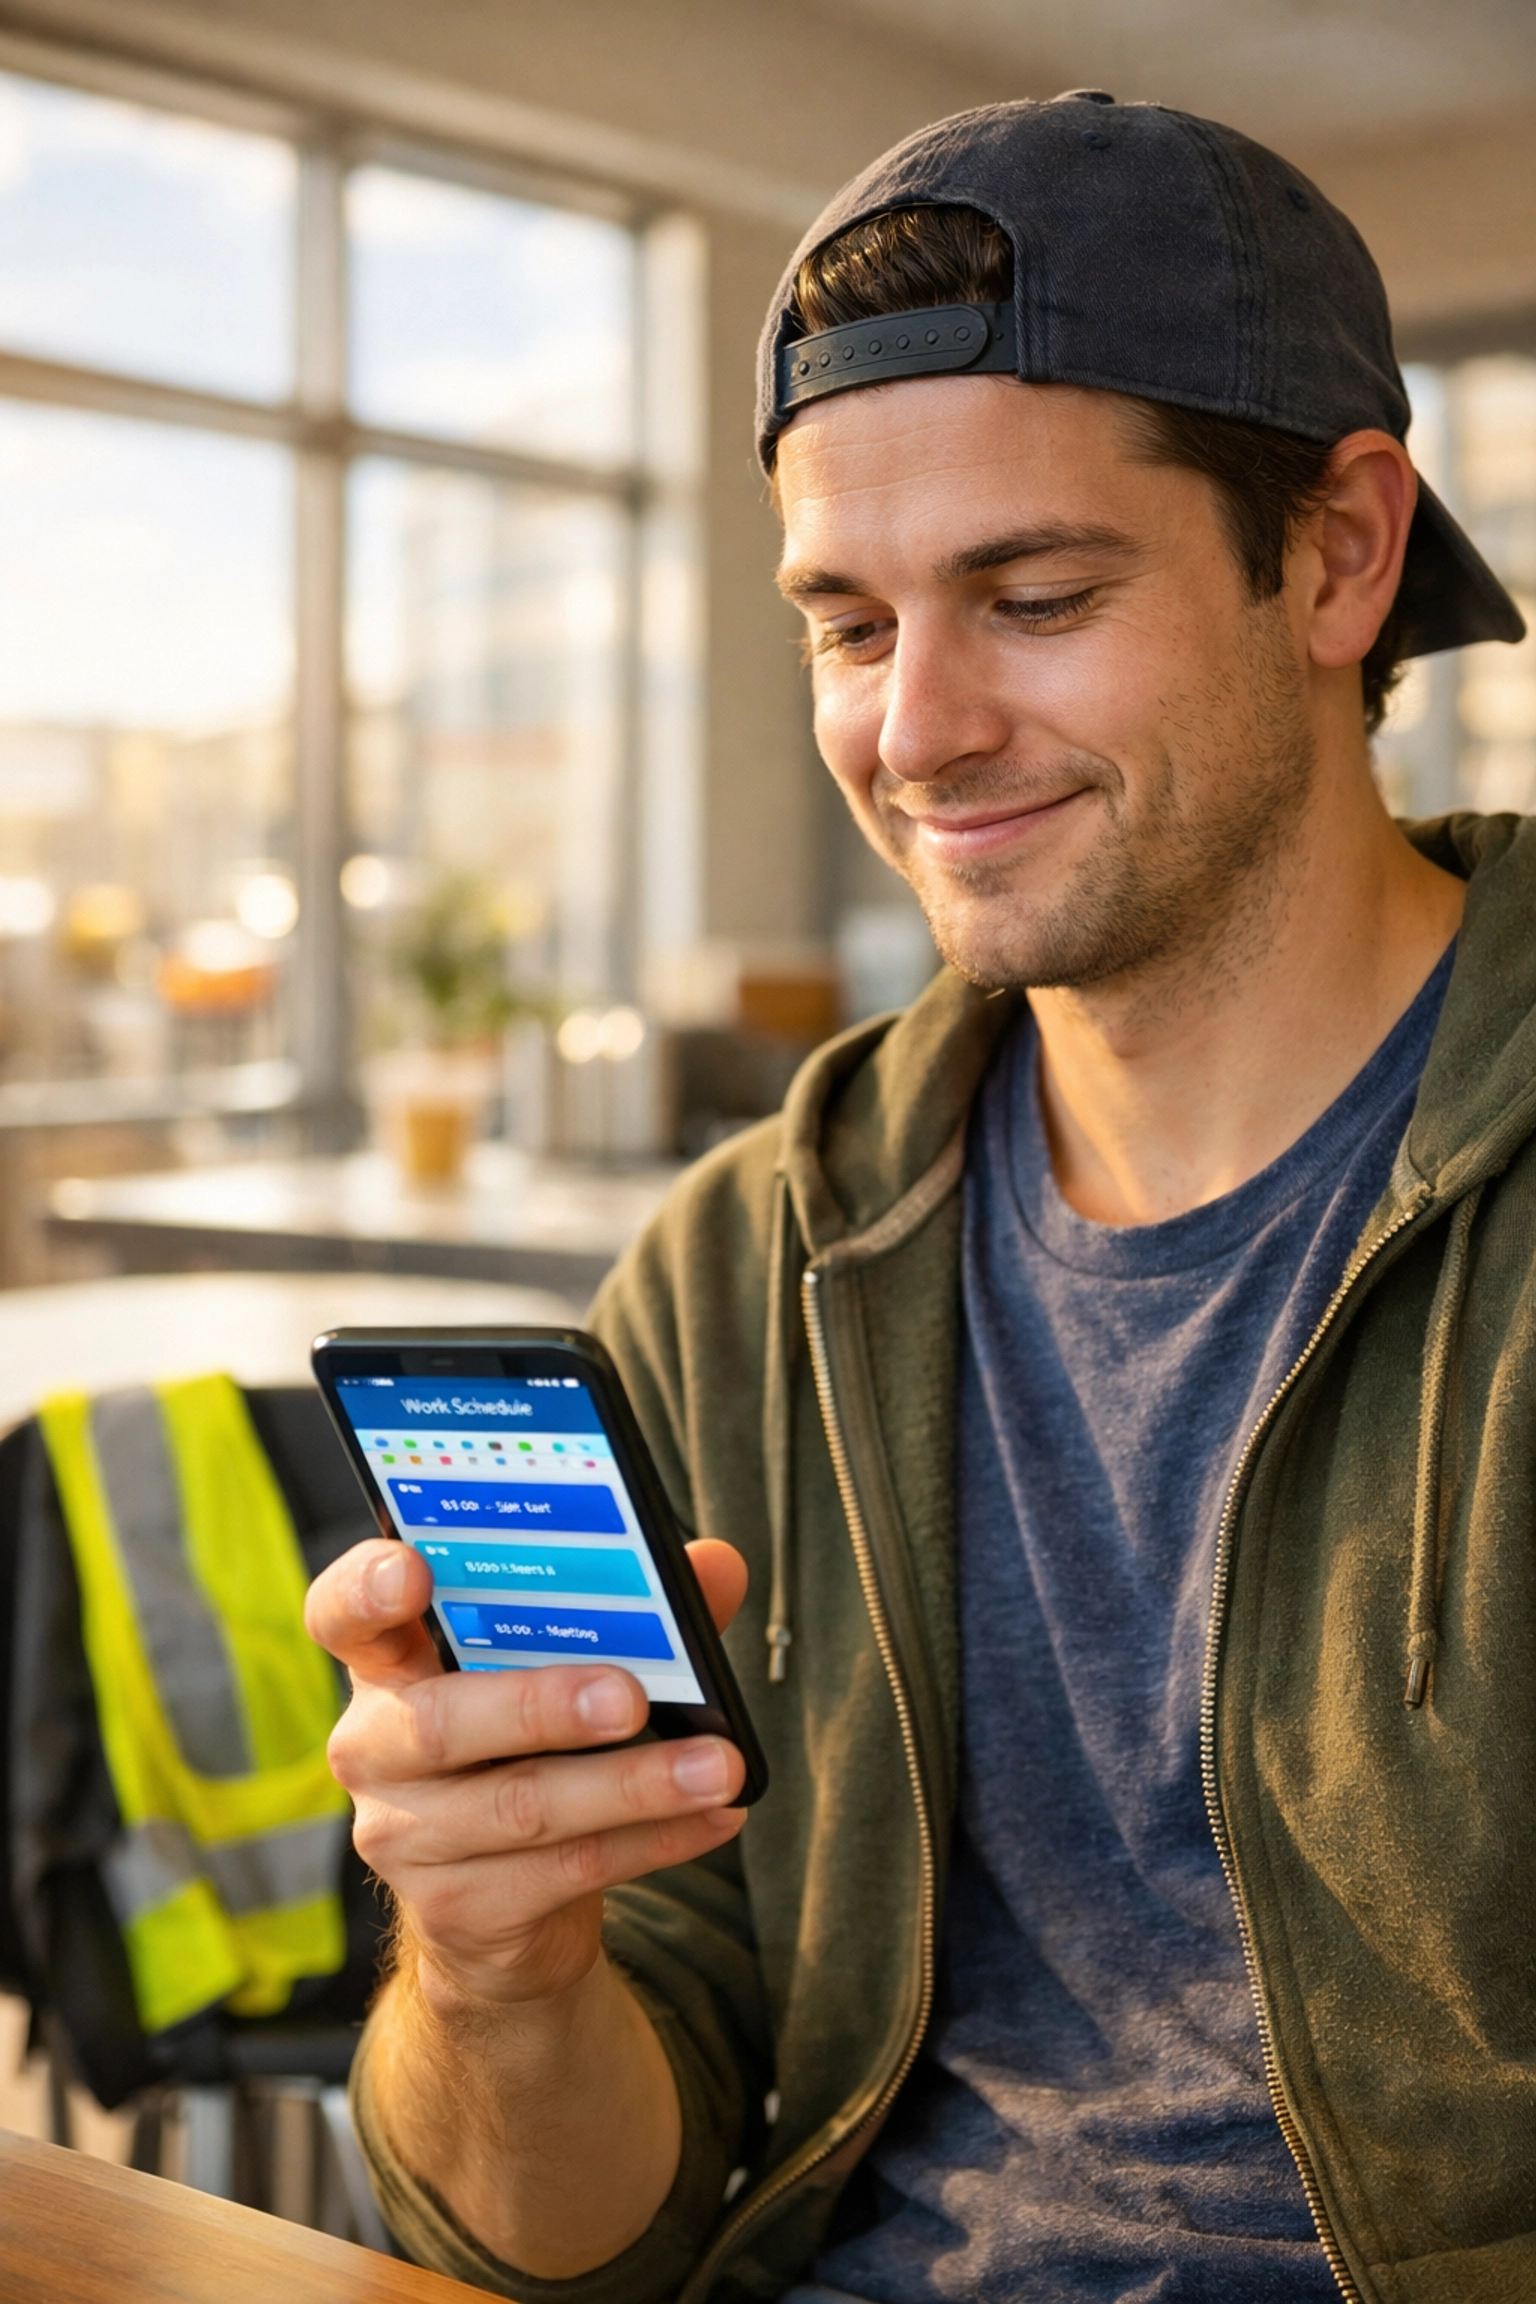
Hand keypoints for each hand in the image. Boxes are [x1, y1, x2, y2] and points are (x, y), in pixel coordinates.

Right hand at [305, 1536, 748, 2007]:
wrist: (503, 1909)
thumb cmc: (530, 1747)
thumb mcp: (559, 1671)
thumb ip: (633, 1612)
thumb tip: (718, 1563)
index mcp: (390, 1665)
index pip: (343, 1615)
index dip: (366, 1590)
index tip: (412, 1570)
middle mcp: (377, 1749)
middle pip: (440, 1722)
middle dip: (540, 1706)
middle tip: (629, 1698)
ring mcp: (409, 1838)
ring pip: (522, 1806)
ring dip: (633, 1786)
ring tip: (717, 1766)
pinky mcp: (458, 1910)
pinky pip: (566, 1871)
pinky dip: (652, 1840)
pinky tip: (712, 1817)